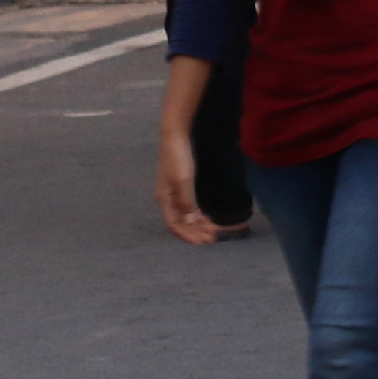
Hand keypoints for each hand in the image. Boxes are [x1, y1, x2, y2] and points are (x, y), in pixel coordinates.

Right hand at [157, 127, 218, 244]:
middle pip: (180, 222)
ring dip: (198, 225)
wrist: (175, 136)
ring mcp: (173, 193)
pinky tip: (206, 218)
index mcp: (164, 200)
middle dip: (195, 232)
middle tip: (212, 240)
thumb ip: (185, 201)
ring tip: (212, 232)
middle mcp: (167, 199)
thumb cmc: (178, 158)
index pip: (174, 225)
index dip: (187, 235)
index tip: (203, 242)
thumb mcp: (183, 181)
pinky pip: (188, 206)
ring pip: (185, 215)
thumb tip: (189, 221)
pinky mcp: (180, 186)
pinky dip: (197, 214)